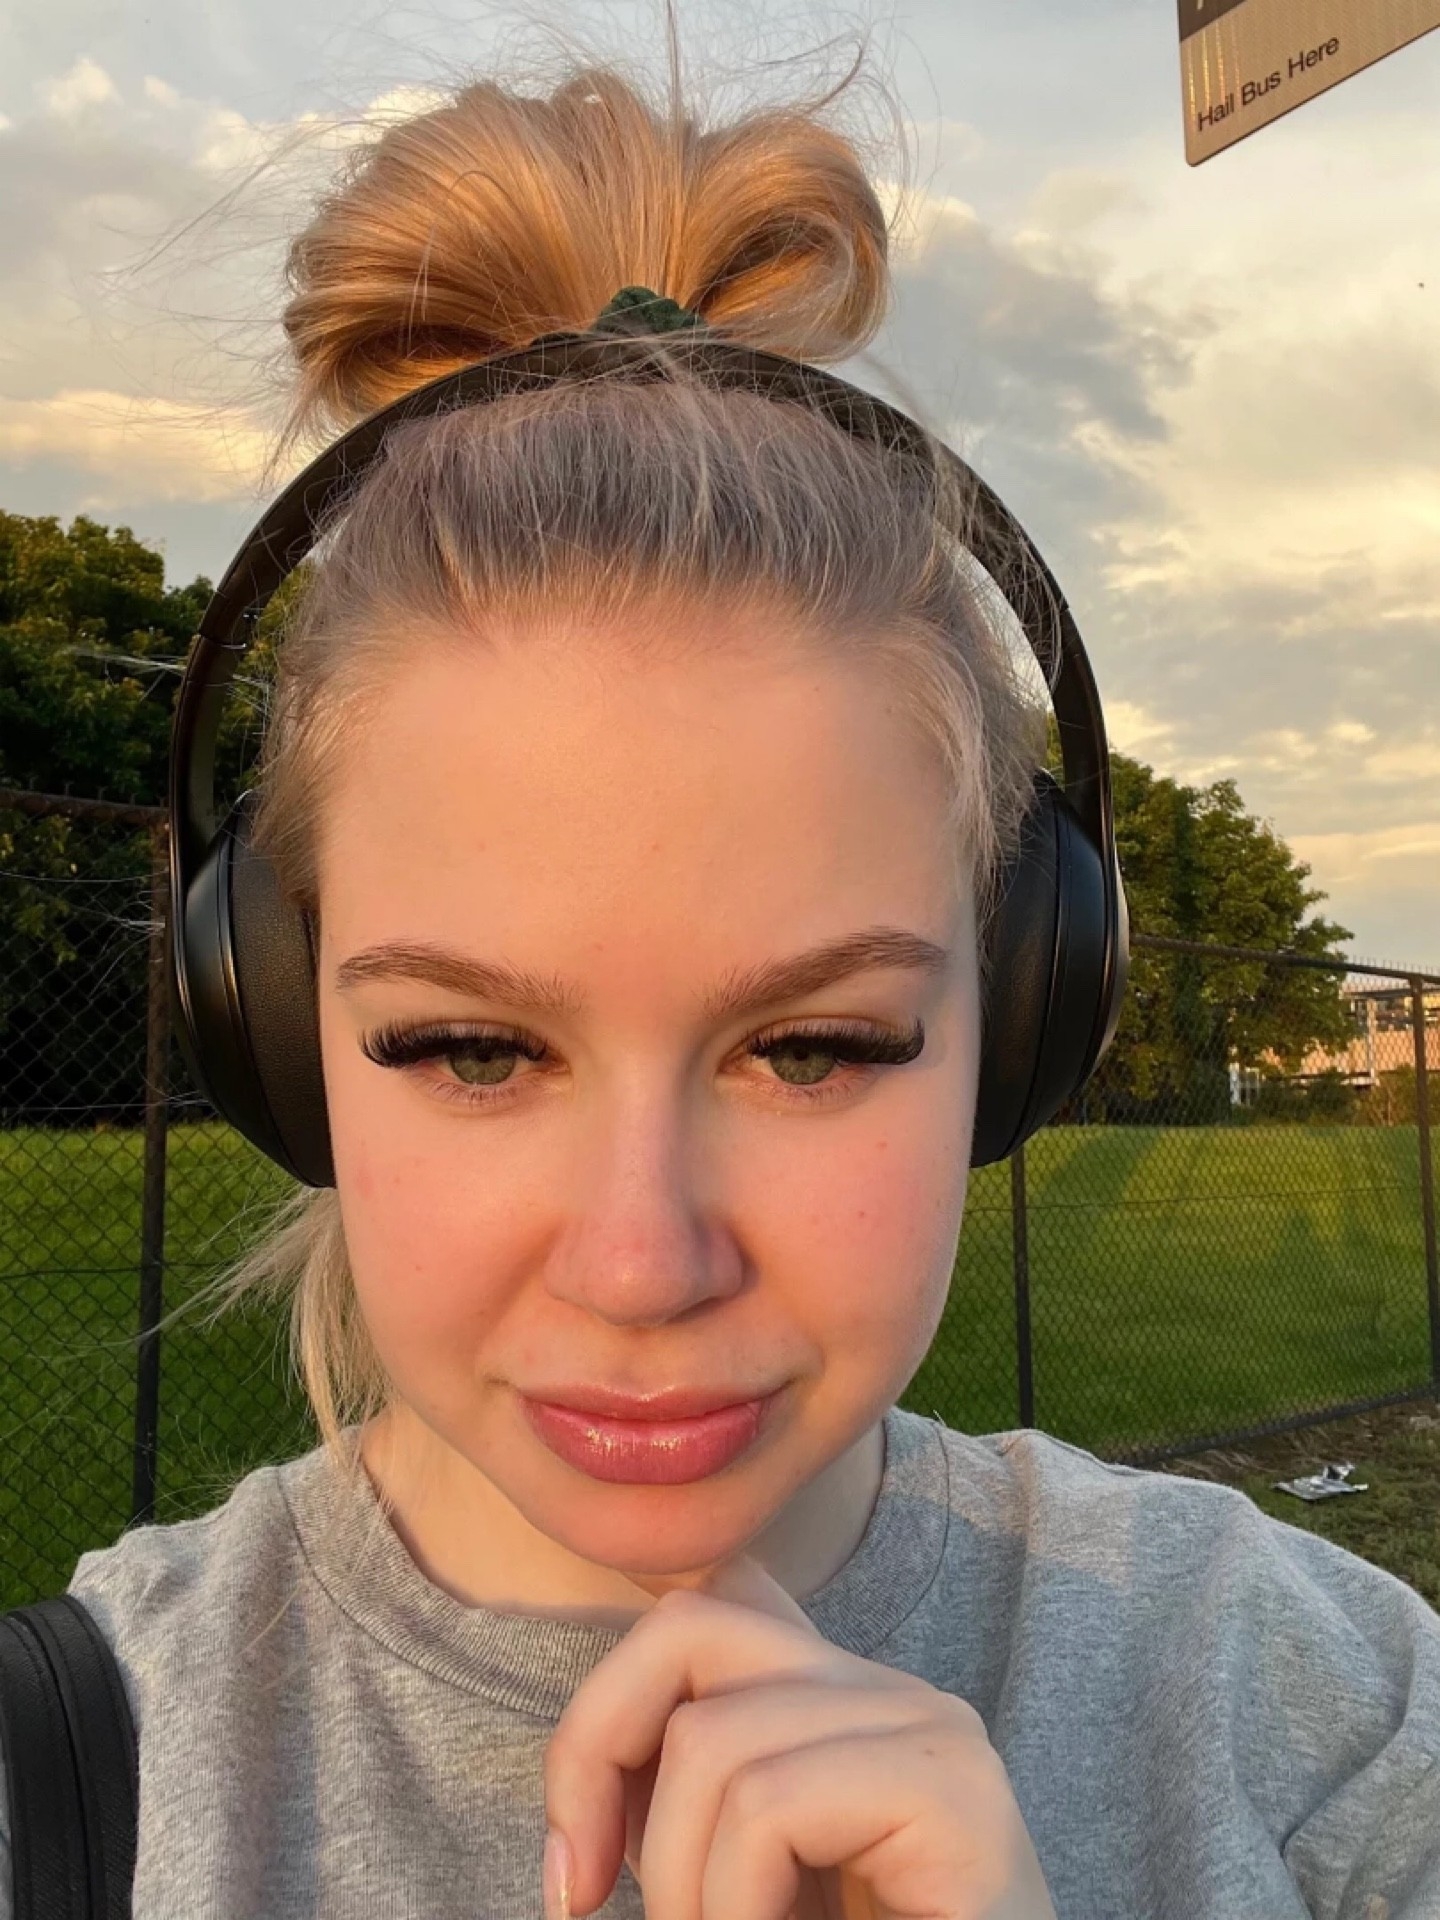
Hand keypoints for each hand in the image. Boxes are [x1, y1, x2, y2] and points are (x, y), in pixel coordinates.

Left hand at [541, 1551, 1058, 1919]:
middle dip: (594, 1751)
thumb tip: (578, 1783)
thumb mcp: (747, 1888)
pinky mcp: (954, 1791)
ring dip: (676, 1890)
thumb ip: (700, 1812)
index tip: (578, 1868)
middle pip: (687, 1625)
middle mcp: (886, 1691)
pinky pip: (770, 1805)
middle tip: (584, 1899)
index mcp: (835, 1705)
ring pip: (713, 1741)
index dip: (607, 1703)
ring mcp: (929, 1728)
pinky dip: (730, 1907)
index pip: (708, 1601)